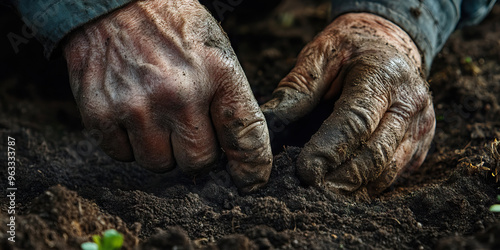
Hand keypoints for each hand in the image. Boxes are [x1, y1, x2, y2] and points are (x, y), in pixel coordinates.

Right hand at [63, 0, 271, 191]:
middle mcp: (177, 94)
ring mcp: (136, 107)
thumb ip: (229, 101)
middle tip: (185, 124)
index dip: (252, 165)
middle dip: (195, 150)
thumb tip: (238, 154)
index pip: (244, 135)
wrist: (113, 3)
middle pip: (197, 162)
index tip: (251, 179)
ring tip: (155, 114)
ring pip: (158, 164)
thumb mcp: (216, 53)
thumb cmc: (172, 29)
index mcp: (216, 74)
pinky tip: (130, 112)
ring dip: (160, 148)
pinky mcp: (100, 114)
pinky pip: (122, 155)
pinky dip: (128, 142)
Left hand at [261, 13, 434, 195]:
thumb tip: (269, 123)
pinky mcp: (420, 146)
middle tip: (309, 190)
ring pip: (387, 171)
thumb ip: (298, 87)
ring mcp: (420, 128)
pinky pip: (393, 177)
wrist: (390, 46)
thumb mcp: (321, 53)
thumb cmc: (350, 50)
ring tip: (322, 193)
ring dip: (353, 188)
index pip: (356, 121)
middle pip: (376, 153)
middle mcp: (409, 103)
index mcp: (383, 76)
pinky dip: (366, 187)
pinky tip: (342, 188)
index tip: (304, 171)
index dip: (329, 150)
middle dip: (340, 178)